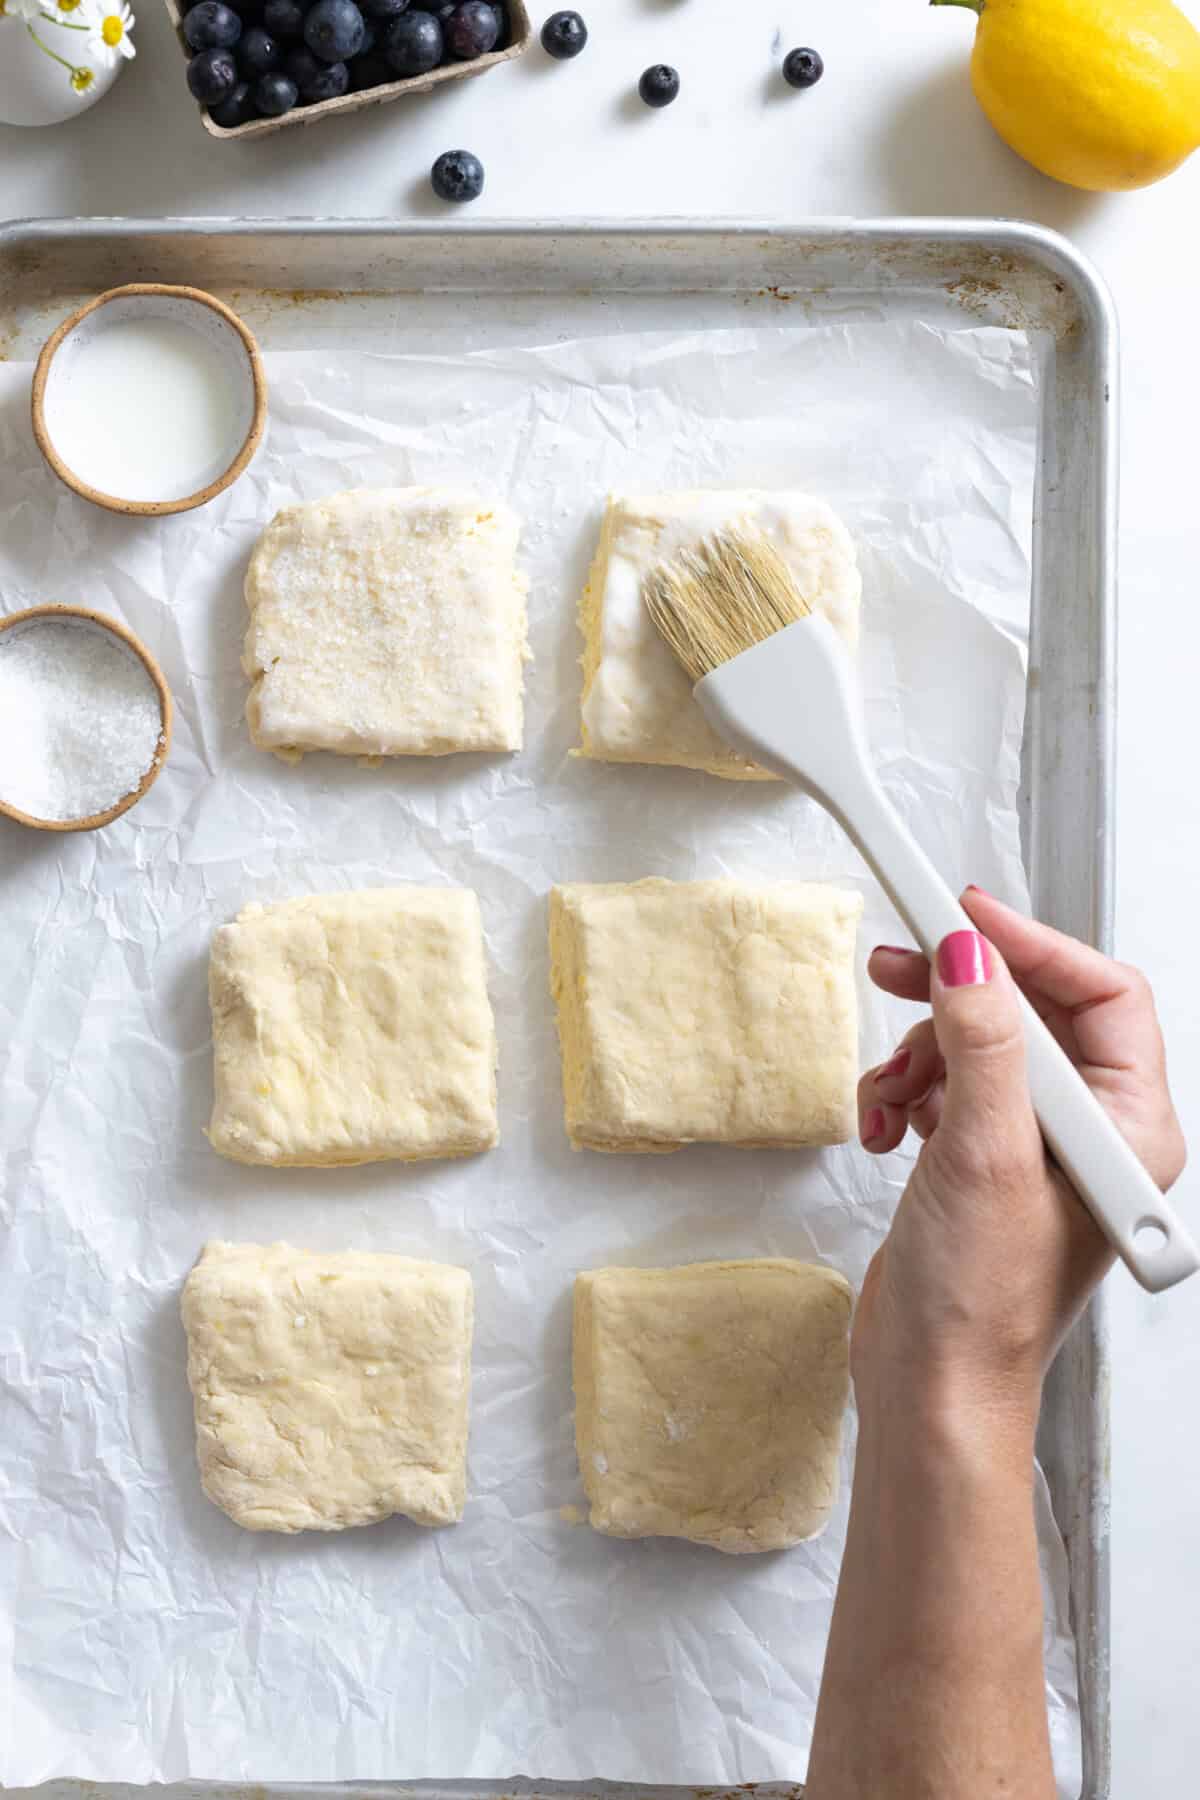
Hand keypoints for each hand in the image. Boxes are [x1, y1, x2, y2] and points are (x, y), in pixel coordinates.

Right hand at [853, 887, 1185, 1435]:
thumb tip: (970, 954)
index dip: (1033, 947)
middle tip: (899, 967)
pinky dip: (905, 1093)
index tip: (965, 915)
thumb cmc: (981, 1305)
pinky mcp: (980, 1162)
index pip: (1101, 995)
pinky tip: (884, 1125)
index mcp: (1128, 1131)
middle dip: (958, 995)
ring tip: (889, 1093)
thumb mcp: (984, 1155)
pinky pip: (945, 1087)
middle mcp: (1089, 1135)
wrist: (930, 1387)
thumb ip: (982, 1044)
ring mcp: (1032, 1148)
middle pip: (1031, 1013)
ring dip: (920, 1056)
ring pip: (978, 1046)